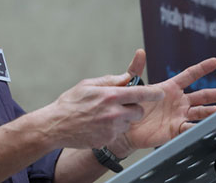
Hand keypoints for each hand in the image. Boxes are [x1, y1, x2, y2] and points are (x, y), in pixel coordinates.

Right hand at [42, 73, 164, 149]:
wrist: (56, 126)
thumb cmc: (70, 103)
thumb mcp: (88, 85)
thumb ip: (110, 81)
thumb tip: (126, 77)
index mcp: (110, 96)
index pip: (140, 93)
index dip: (153, 93)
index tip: (160, 93)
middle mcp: (113, 112)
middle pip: (139, 111)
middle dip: (135, 108)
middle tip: (121, 105)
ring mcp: (111, 128)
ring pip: (128, 122)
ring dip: (122, 119)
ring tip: (104, 115)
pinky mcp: (108, 139)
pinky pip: (118, 132)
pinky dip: (112, 128)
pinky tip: (98, 125)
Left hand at [120, 50, 215, 150]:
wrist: (124, 126)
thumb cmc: (129, 104)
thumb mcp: (133, 85)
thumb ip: (136, 69)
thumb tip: (140, 52)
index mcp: (170, 88)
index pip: (189, 75)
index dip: (202, 68)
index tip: (215, 61)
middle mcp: (178, 101)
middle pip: (202, 95)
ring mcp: (178, 116)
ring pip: (199, 112)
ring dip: (209, 112)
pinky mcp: (175, 130)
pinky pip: (189, 129)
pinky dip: (197, 128)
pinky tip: (206, 127)